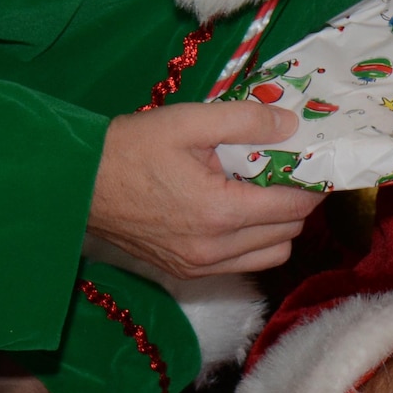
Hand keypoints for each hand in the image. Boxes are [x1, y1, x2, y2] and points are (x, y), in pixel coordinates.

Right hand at [90, 102, 319, 277]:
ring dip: (279, 225)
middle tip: (287, 169)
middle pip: (289, 232)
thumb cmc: (132, 147)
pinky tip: (238, 210)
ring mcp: (199, 266)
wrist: (77, 184)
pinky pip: (243, 265)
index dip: (312, 182)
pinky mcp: (186, 271)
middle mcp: (215, 250)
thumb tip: (292, 124)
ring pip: (271, 254)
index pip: (293, 206)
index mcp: (220, 213)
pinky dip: (254, 241)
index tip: (315, 160)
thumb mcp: (190, 120)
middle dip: (297, 201)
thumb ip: (247, 121)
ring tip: (263, 190)